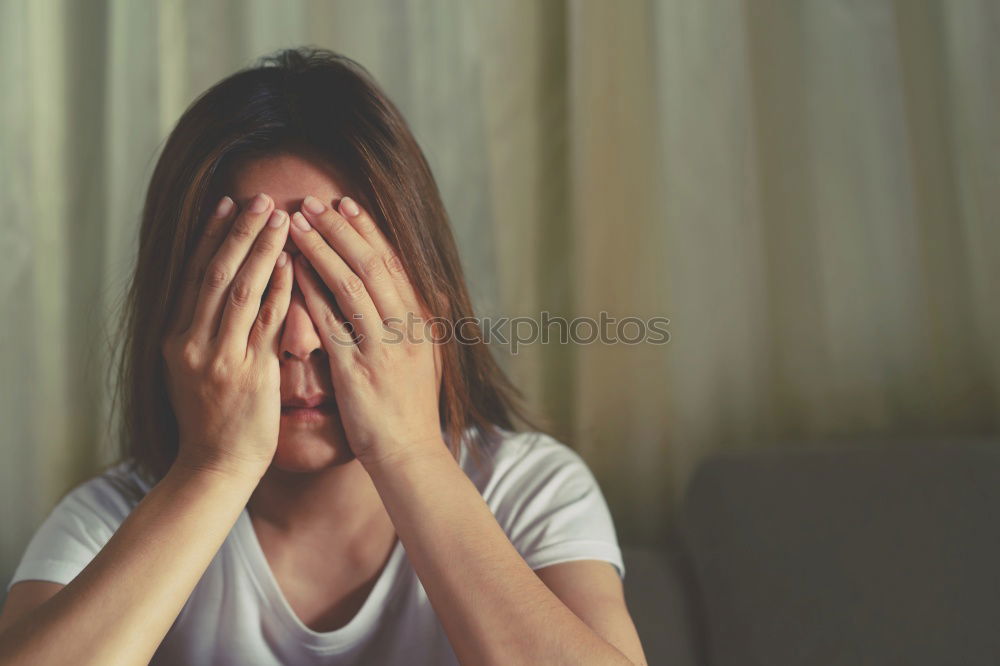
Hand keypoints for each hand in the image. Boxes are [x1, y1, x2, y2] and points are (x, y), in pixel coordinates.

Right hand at [161, 193, 292, 478]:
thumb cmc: (214, 419)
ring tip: (279, 218)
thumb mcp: (196, 368)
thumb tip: (221, 292)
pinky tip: (291, 263)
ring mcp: (219, 357)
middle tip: (258, 197)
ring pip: (240, 290)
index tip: (226, 203)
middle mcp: (193, 341)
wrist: (216, 467)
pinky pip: (266, 322)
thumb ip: (206, 330)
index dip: (212, 236)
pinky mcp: (248, 373)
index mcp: (178, 337)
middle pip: (216, 273)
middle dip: (238, 232)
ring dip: (261, 250)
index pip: (195, 273)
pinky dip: (278, 290)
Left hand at [289, 195, 444, 466]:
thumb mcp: (426, 358)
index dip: (368, 230)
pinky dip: (309, 290)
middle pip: (372, 263)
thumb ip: (417, 322)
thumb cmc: (411, 409)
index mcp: (422, 321)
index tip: (346, 204)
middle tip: (313, 201)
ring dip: (321, 248)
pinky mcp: (357, 369)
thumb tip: (417, 290)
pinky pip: (330, 320)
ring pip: (351, 284)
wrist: (411, 455)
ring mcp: (383, 347)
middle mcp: (406, 327)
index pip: (394, 263)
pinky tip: (289, 269)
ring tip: (294, 222)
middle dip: (341, 229)